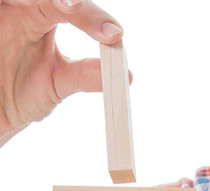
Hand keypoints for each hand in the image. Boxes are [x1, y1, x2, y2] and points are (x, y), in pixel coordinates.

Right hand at [0, 0, 123, 145]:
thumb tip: (126, 74)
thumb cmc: (22, 91)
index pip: (73, 6)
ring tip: (66, 7)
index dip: (92, 17)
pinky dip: (13, 3)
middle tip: (76, 9)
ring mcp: (2, 8)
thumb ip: (86, 75)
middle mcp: (22, 6)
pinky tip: (20, 6)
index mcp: (43, 16)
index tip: (114, 35)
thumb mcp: (58, 83)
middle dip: (69, 0)